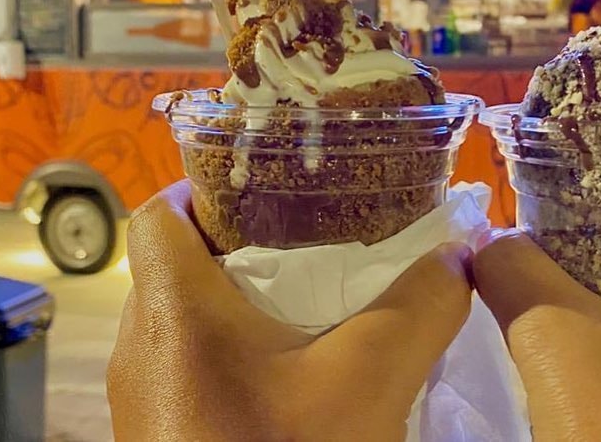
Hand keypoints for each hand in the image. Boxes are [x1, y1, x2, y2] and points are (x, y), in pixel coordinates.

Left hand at [108, 181, 471, 441]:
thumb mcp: (367, 384)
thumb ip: (419, 308)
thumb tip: (459, 254)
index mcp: (171, 314)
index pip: (159, 214)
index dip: (205, 185)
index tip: (265, 183)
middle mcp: (141, 350)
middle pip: (176, 262)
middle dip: (238, 239)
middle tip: (305, 233)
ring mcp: (145, 402)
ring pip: (182, 317)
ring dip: (237, 298)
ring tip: (307, 295)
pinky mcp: (161, 435)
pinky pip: (187, 365)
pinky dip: (232, 349)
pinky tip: (292, 371)